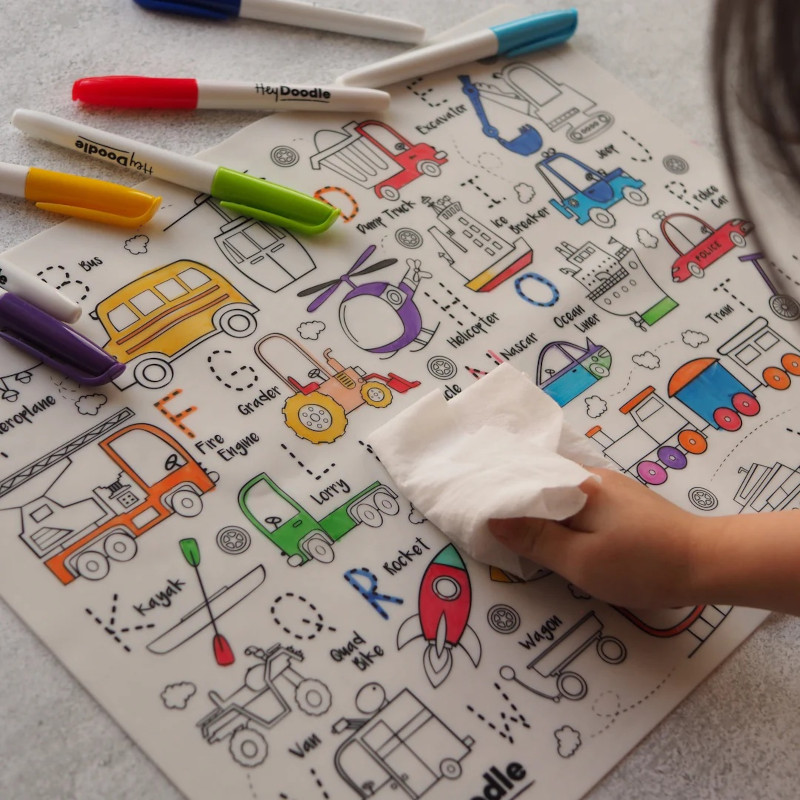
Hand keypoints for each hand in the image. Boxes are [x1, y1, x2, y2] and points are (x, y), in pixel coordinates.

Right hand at [488, 468, 704, 607]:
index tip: (466, 504)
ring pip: (556, 494)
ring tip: (505, 527)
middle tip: (477, 516)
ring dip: (533, 508)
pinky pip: (575, 503)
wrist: (708, 563)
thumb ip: (536, 539)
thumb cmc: (642, 564)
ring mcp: (606, 488)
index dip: (493, 493)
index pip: (520, 480)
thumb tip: (492, 518)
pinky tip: (548, 531)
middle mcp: (589, 477)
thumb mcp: (581, 561)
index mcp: (576, 484)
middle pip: (537, 483)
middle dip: (509, 498)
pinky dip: (556, 515)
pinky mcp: (619, 503)